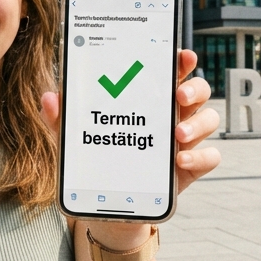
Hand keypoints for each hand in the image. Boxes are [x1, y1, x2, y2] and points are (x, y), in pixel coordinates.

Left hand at [40, 47, 221, 197]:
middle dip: (194, 88)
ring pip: (209, 119)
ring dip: (198, 123)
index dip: (180, 60)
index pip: (170, 71)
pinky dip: (201, 155)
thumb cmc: (96, 161)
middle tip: (178, 96)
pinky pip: (211, 156)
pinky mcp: (190, 168)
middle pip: (199, 90)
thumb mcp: (74, 139)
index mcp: (147, 99)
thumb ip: (61, 119)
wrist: (108, 206)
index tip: (182, 55)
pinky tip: (181, 160)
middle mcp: (171, 115)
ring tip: (177, 134)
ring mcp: (184, 141)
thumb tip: (49, 98)